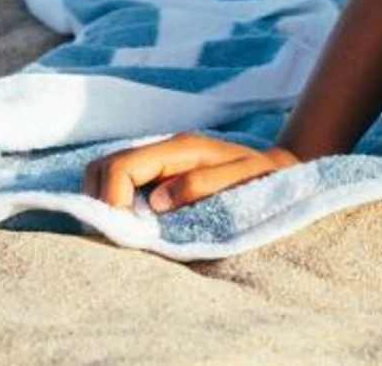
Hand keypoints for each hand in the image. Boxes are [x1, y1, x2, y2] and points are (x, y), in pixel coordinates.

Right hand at [81, 134, 299, 213]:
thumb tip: (157, 201)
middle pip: (103, 166)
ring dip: (104, 202)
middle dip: (99, 201)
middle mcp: (164, 148)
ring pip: (105, 173)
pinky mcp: (157, 174)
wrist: (281, 170)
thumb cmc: (266, 178)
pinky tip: (134, 225)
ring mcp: (158, 160)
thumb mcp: (243, 180)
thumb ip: (203, 185)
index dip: (111, 200)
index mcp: (181, 148)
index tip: (124, 232)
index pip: (122, 166)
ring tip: (126, 231)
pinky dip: (115, 204)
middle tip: (118, 234)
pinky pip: (120, 184)